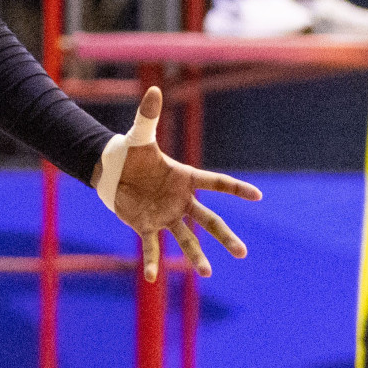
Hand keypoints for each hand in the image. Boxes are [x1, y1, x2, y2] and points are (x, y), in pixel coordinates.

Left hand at [101, 87, 262, 281]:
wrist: (109, 169)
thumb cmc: (128, 151)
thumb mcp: (138, 135)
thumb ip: (148, 115)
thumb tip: (153, 89)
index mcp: (183, 177)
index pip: (214, 183)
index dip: (235, 189)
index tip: (257, 196)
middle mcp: (179, 200)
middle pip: (208, 220)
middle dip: (225, 236)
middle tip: (242, 253)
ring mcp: (164, 215)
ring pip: (186, 238)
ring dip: (196, 257)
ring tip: (207, 274)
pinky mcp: (145, 225)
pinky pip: (151, 246)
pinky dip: (151, 261)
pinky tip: (150, 278)